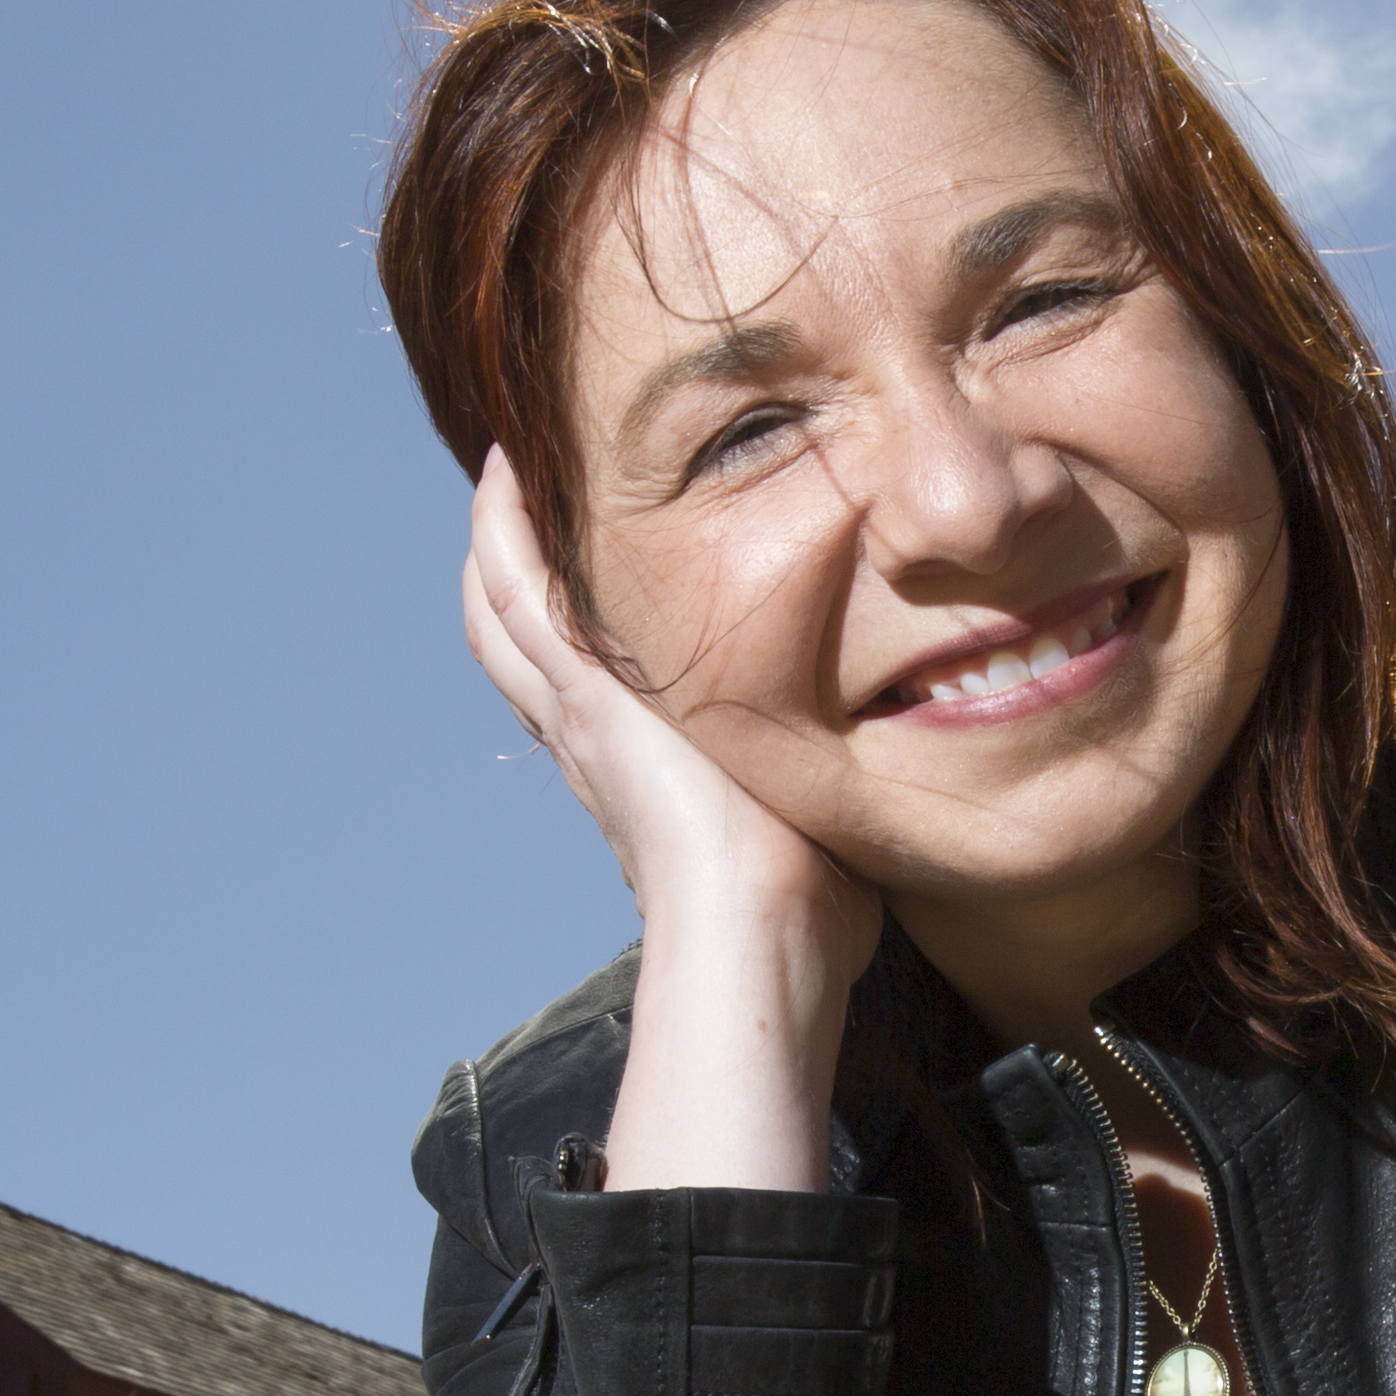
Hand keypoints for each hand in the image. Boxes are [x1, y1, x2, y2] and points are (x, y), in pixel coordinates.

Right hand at [467, 451, 877, 1202]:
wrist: (761, 930)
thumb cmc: (803, 904)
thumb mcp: (809, 817)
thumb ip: (831, 782)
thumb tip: (896, 780)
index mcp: (638, 764)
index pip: (581, 677)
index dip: (569, 618)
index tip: (579, 560)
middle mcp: (592, 734)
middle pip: (519, 634)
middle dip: (516, 561)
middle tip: (518, 488)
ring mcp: (580, 712)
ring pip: (504, 608)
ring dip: (498, 535)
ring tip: (505, 465)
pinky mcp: (587, 694)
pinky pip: (516, 592)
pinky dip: (502, 529)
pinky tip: (504, 470)